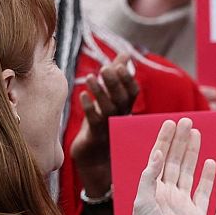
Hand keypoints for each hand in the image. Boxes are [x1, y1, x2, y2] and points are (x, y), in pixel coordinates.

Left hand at [69, 53, 142, 200]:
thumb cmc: (101, 125)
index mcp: (124, 109)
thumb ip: (117, 76)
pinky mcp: (95, 137)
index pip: (132, 92)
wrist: (94, 159)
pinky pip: (94, 121)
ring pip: (109, 109)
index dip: (128, 79)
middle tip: (105, 68)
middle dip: (115, 83)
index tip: (120, 64)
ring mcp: (108, 128)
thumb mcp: (109, 99)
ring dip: (100, 92)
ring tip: (90, 77)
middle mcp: (119, 118)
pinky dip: (90, 107)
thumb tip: (125, 54)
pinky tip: (83, 95)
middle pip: (122, 99)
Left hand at [131, 117, 215, 214]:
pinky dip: (208, 177)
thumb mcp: (142, 202)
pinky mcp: (196, 213)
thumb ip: (150, 178)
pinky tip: (212, 163)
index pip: (159, 157)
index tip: (170, 123)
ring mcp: (183, 201)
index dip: (164, 140)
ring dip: (193, 153)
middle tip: (187, 121)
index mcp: (153, 188)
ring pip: (189, 171)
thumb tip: (157, 154)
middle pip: (175, 160)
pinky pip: (204, 191)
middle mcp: (168, 192)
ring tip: (197, 134)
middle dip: (180, 141)